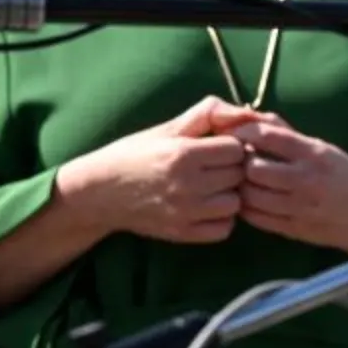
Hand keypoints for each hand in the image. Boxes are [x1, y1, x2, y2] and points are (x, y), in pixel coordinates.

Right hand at [55, 96, 264, 244]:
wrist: (98, 193)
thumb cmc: (135, 154)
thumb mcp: (167, 128)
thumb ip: (208, 113)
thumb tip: (248, 113)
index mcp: (182, 154)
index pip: (237, 148)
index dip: (231, 144)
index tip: (218, 146)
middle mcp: (185, 185)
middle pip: (238, 175)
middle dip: (232, 168)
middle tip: (215, 166)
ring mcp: (184, 213)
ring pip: (235, 203)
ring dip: (229, 194)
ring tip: (213, 186)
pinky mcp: (181, 234)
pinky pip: (224, 229)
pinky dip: (221, 218)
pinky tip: (207, 206)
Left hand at [229, 115, 347, 253]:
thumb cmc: (347, 176)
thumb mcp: (324, 149)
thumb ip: (289, 135)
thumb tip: (254, 119)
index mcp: (315, 153)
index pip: (268, 136)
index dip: (244, 134)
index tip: (236, 135)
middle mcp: (306, 179)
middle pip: (253, 169)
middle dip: (241, 164)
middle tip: (239, 163)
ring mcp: (299, 207)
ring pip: (250, 196)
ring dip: (242, 187)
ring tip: (246, 182)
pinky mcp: (293, 229)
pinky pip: (256, 218)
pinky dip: (246, 208)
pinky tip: (252, 201)